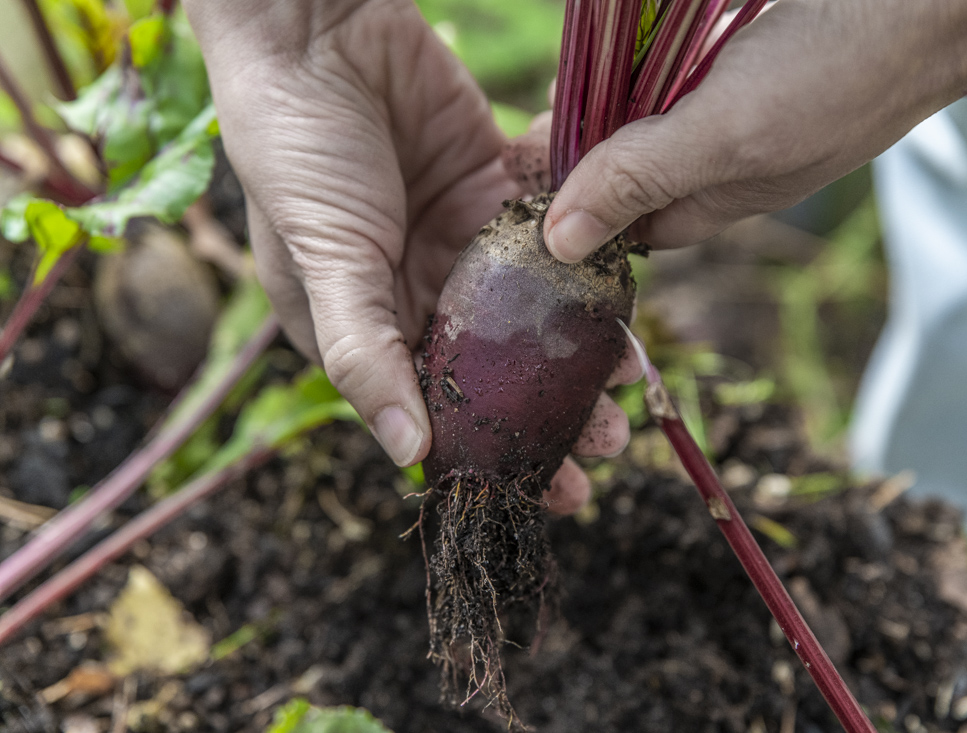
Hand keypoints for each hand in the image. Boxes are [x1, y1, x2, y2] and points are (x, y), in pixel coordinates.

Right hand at [182, 0, 633, 510]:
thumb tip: (405, 453)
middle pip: (494, 368)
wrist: (319, 28)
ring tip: (628, 382)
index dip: (488, 453)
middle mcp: (415, 288)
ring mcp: (460, 239)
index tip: (548, 495)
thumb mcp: (321, 260)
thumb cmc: (296, 149)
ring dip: (579, 348)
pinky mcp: (496, 186)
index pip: (431, 406)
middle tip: (608, 445)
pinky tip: (622, 295)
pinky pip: (548, 235)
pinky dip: (582, 260)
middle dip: (551, 410)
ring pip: (532, 310)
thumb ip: (363, 352)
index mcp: (366, 322)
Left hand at [543, 0, 966, 260]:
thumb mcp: (726, 135)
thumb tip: (560, 243)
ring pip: (649, 126)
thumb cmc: (836, 72)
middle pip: (628, 177)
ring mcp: (737, 114)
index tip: (513, 183)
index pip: (623, 230)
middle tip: (522, 135)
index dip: (568, 212)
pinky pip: (676, 82)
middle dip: (574, 160)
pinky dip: (640, 74)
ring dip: (602, 112)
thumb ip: (642, 180)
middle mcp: (723, 166)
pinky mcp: (747, 67)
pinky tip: (618, 56)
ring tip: (556, 97)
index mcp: (718, 203)